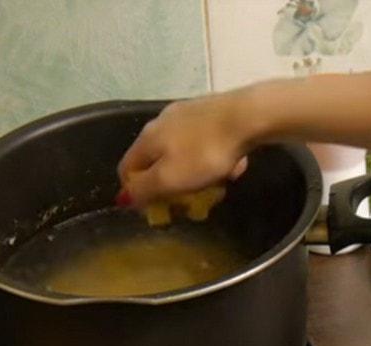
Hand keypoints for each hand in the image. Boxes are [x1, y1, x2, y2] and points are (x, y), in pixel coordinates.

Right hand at [117, 87, 260, 206]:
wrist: (247, 116)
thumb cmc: (205, 153)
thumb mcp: (169, 179)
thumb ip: (143, 189)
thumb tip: (123, 198)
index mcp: (146, 138)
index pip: (126, 169)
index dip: (136, 192)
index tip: (157, 208)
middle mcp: (161, 122)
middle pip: (156, 161)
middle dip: (171, 185)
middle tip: (190, 202)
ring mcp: (187, 113)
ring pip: (183, 152)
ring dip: (195, 174)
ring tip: (216, 185)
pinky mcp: (212, 111)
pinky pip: (205, 142)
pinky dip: (213, 159)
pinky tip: (232, 166)